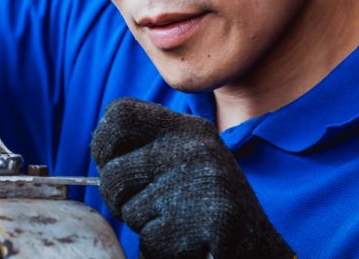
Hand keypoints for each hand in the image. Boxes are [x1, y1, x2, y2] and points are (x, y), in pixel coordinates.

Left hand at [90, 98, 293, 258]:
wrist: (259, 246)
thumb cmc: (209, 203)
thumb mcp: (188, 158)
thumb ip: (151, 147)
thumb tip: (99, 146)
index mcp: (187, 128)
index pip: (120, 114)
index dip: (103, 141)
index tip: (110, 162)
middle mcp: (193, 148)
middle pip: (113, 171)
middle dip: (115, 196)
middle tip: (140, 206)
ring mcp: (199, 182)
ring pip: (127, 209)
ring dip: (141, 224)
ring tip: (175, 220)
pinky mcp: (204, 220)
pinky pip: (148, 239)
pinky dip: (159, 247)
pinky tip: (186, 241)